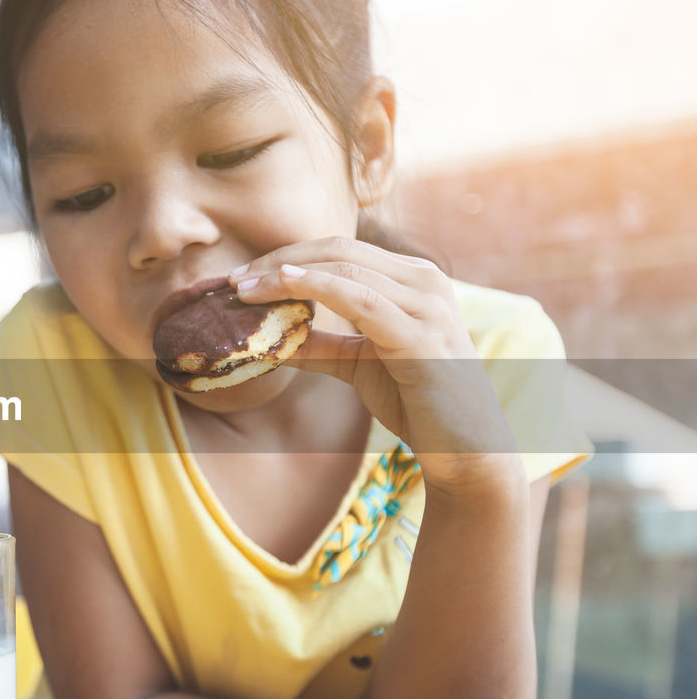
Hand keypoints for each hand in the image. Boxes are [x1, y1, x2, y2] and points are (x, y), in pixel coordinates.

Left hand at [230, 237, 518, 490]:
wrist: (467, 448)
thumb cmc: (416, 401)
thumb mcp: (358, 363)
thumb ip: (320, 343)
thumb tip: (270, 336)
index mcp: (412, 278)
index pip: (340, 250)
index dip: (287, 257)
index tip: (241, 277)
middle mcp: (424, 280)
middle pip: (338, 250)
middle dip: (278, 261)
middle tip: (232, 280)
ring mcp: (427, 304)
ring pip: (345, 269)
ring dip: (286, 274)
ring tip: (244, 289)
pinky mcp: (422, 335)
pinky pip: (361, 300)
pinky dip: (319, 288)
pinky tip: (286, 285)